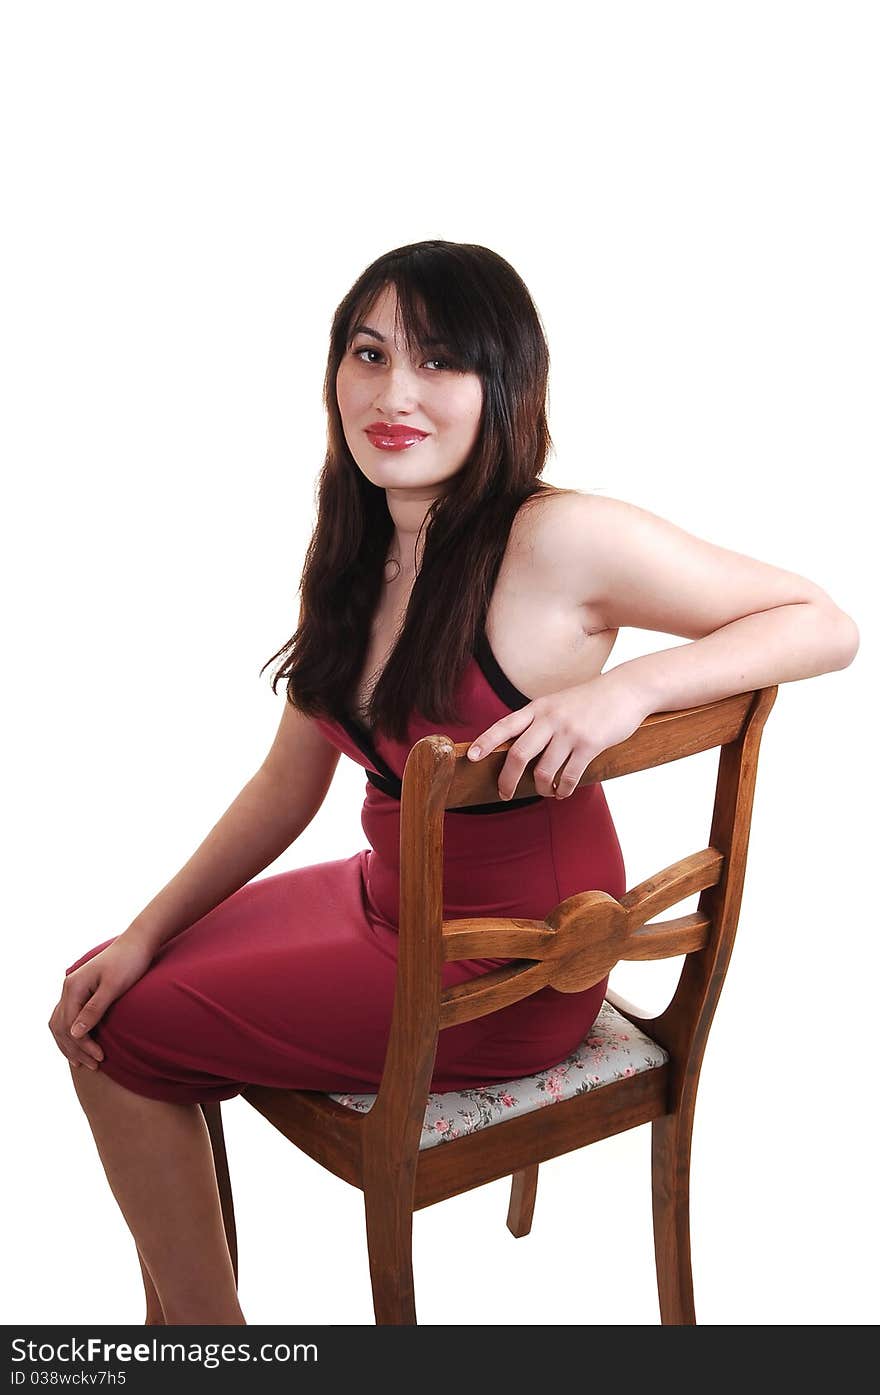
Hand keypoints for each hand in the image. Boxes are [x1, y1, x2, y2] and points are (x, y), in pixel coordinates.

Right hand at [49, 934, 156, 1071]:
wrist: (137, 943)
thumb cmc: (129, 963)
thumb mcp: (113, 987)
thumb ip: (94, 1010)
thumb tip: (75, 1034)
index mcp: (73, 987)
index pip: (69, 1025)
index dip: (83, 1045)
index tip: (100, 1058)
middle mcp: (68, 988)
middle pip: (61, 1027)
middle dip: (75, 1050)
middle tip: (95, 1066)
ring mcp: (72, 990)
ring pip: (60, 1024)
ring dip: (70, 1045)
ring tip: (84, 1063)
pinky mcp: (80, 992)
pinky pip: (66, 1017)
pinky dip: (69, 1034)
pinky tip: (79, 1046)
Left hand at [467, 673, 648, 800]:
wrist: (626, 689)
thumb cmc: (590, 700)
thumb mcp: (558, 703)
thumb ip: (539, 721)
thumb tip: (518, 749)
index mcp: (538, 708)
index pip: (504, 725)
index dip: (486, 741)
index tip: (472, 757)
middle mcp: (550, 719)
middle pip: (518, 754)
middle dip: (507, 779)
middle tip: (504, 794)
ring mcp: (569, 732)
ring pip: (543, 771)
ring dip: (540, 788)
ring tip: (545, 792)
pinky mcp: (589, 744)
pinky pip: (569, 776)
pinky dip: (563, 789)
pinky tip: (563, 791)